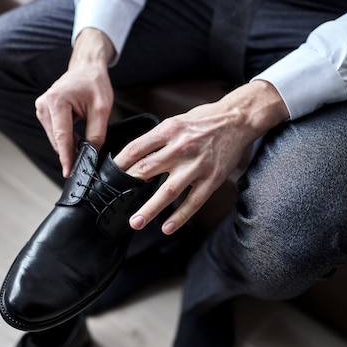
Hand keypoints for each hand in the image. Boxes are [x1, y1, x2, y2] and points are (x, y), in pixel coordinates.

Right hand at [35, 28, 115, 176]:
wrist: (86, 68)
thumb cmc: (94, 83)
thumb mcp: (102, 108)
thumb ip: (97, 133)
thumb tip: (91, 154)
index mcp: (56, 102)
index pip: (62, 137)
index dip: (67, 157)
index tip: (69, 172)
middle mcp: (44, 105)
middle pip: (58, 140)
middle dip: (71, 152)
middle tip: (88, 160)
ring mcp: (41, 109)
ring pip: (56, 139)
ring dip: (70, 145)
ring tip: (86, 143)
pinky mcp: (44, 113)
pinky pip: (55, 134)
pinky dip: (67, 139)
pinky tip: (78, 138)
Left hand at [113, 80, 289, 234]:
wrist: (237, 119)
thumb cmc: (204, 120)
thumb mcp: (175, 121)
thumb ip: (156, 139)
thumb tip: (133, 157)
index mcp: (168, 131)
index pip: (135, 149)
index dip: (119, 164)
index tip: (108, 176)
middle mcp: (180, 148)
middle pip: (146, 171)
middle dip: (127, 188)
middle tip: (114, 202)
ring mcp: (196, 166)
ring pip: (168, 191)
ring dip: (150, 209)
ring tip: (136, 222)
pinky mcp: (211, 179)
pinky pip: (193, 202)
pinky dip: (179, 217)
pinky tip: (167, 227)